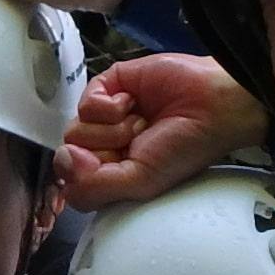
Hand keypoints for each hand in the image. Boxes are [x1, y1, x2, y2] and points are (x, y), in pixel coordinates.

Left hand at [60, 52, 270, 210]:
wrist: (213, 106)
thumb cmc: (185, 147)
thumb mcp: (140, 183)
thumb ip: (93, 188)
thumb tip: (62, 162)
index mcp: (111, 172)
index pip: (72, 181)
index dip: (88, 176)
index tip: (115, 167)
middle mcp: (104, 145)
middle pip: (71, 155)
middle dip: (105, 151)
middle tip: (137, 143)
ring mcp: (103, 116)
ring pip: (75, 130)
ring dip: (113, 129)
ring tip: (142, 123)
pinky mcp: (107, 86)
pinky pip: (85, 103)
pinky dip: (109, 107)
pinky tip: (133, 103)